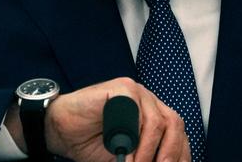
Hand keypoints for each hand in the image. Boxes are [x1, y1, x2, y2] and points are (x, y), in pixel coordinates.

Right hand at [7, 77, 190, 161]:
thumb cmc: (92, 144)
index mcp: (154, 117)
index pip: (178, 136)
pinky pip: (135, 110)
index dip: (179, 157)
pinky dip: (133, 137)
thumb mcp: (126, 158)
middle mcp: (149, 102)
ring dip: (148, 151)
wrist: (61, 130)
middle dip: (170, 154)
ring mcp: (136, 92)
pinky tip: (123, 152)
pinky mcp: (121, 88)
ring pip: (158, 121)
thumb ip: (144, 160)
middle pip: (174, 125)